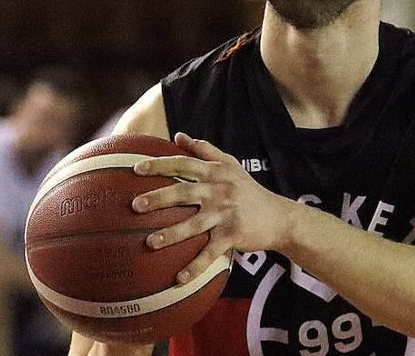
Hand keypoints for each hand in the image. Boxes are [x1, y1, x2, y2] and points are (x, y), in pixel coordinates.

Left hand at [131, 132, 292, 284]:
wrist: (280, 217)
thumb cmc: (249, 190)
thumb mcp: (231, 165)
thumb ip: (205, 150)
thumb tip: (178, 135)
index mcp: (216, 172)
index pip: (183, 164)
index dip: (159, 165)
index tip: (136, 169)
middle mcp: (219, 191)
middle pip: (184, 192)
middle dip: (158, 198)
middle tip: (135, 206)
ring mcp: (226, 214)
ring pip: (194, 224)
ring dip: (171, 234)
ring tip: (150, 243)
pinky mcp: (233, 236)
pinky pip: (210, 253)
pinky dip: (195, 267)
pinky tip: (178, 279)